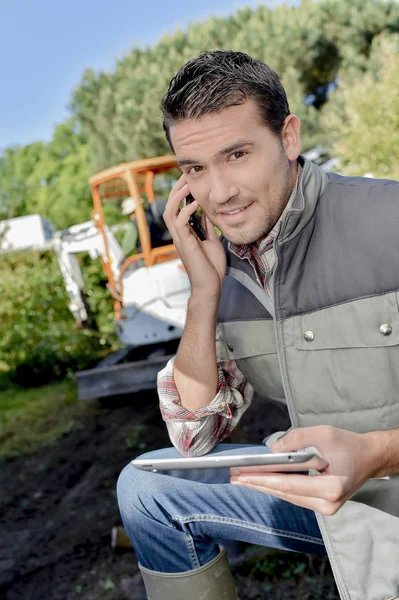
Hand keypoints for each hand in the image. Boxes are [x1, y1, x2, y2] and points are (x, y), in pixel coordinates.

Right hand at [163, 175, 225, 298]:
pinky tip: (195, 202)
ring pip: (170, 213)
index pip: (177, 209)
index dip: (180, 194)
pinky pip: (180, 223)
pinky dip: (186, 210)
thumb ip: (208, 227)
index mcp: (184, 233)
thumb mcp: (212, 240)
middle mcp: (179, 235)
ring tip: (187, 184)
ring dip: (177, 197)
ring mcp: (180, 239)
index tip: (189, 181)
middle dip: (176, 190)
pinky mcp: (184, 244)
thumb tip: (208, 211)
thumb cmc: (211, 267)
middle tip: (185, 176)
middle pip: (169, 207)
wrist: (211, 286)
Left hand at [230, 426, 377, 515]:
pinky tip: (261, 482)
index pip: (289, 484)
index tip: (241, 474)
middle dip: (257, 483)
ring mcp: (326, 508)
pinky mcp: (323, 506)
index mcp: (331, 487)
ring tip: (242, 479)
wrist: (369, 457)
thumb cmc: (347, 444)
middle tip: (233, 476)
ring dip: (264, 487)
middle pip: (285, 493)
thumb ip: (296, 440)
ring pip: (288, 496)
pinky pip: (295, 496)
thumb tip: (272, 451)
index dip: (263, 478)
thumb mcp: (322, 433)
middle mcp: (328, 504)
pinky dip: (277, 488)